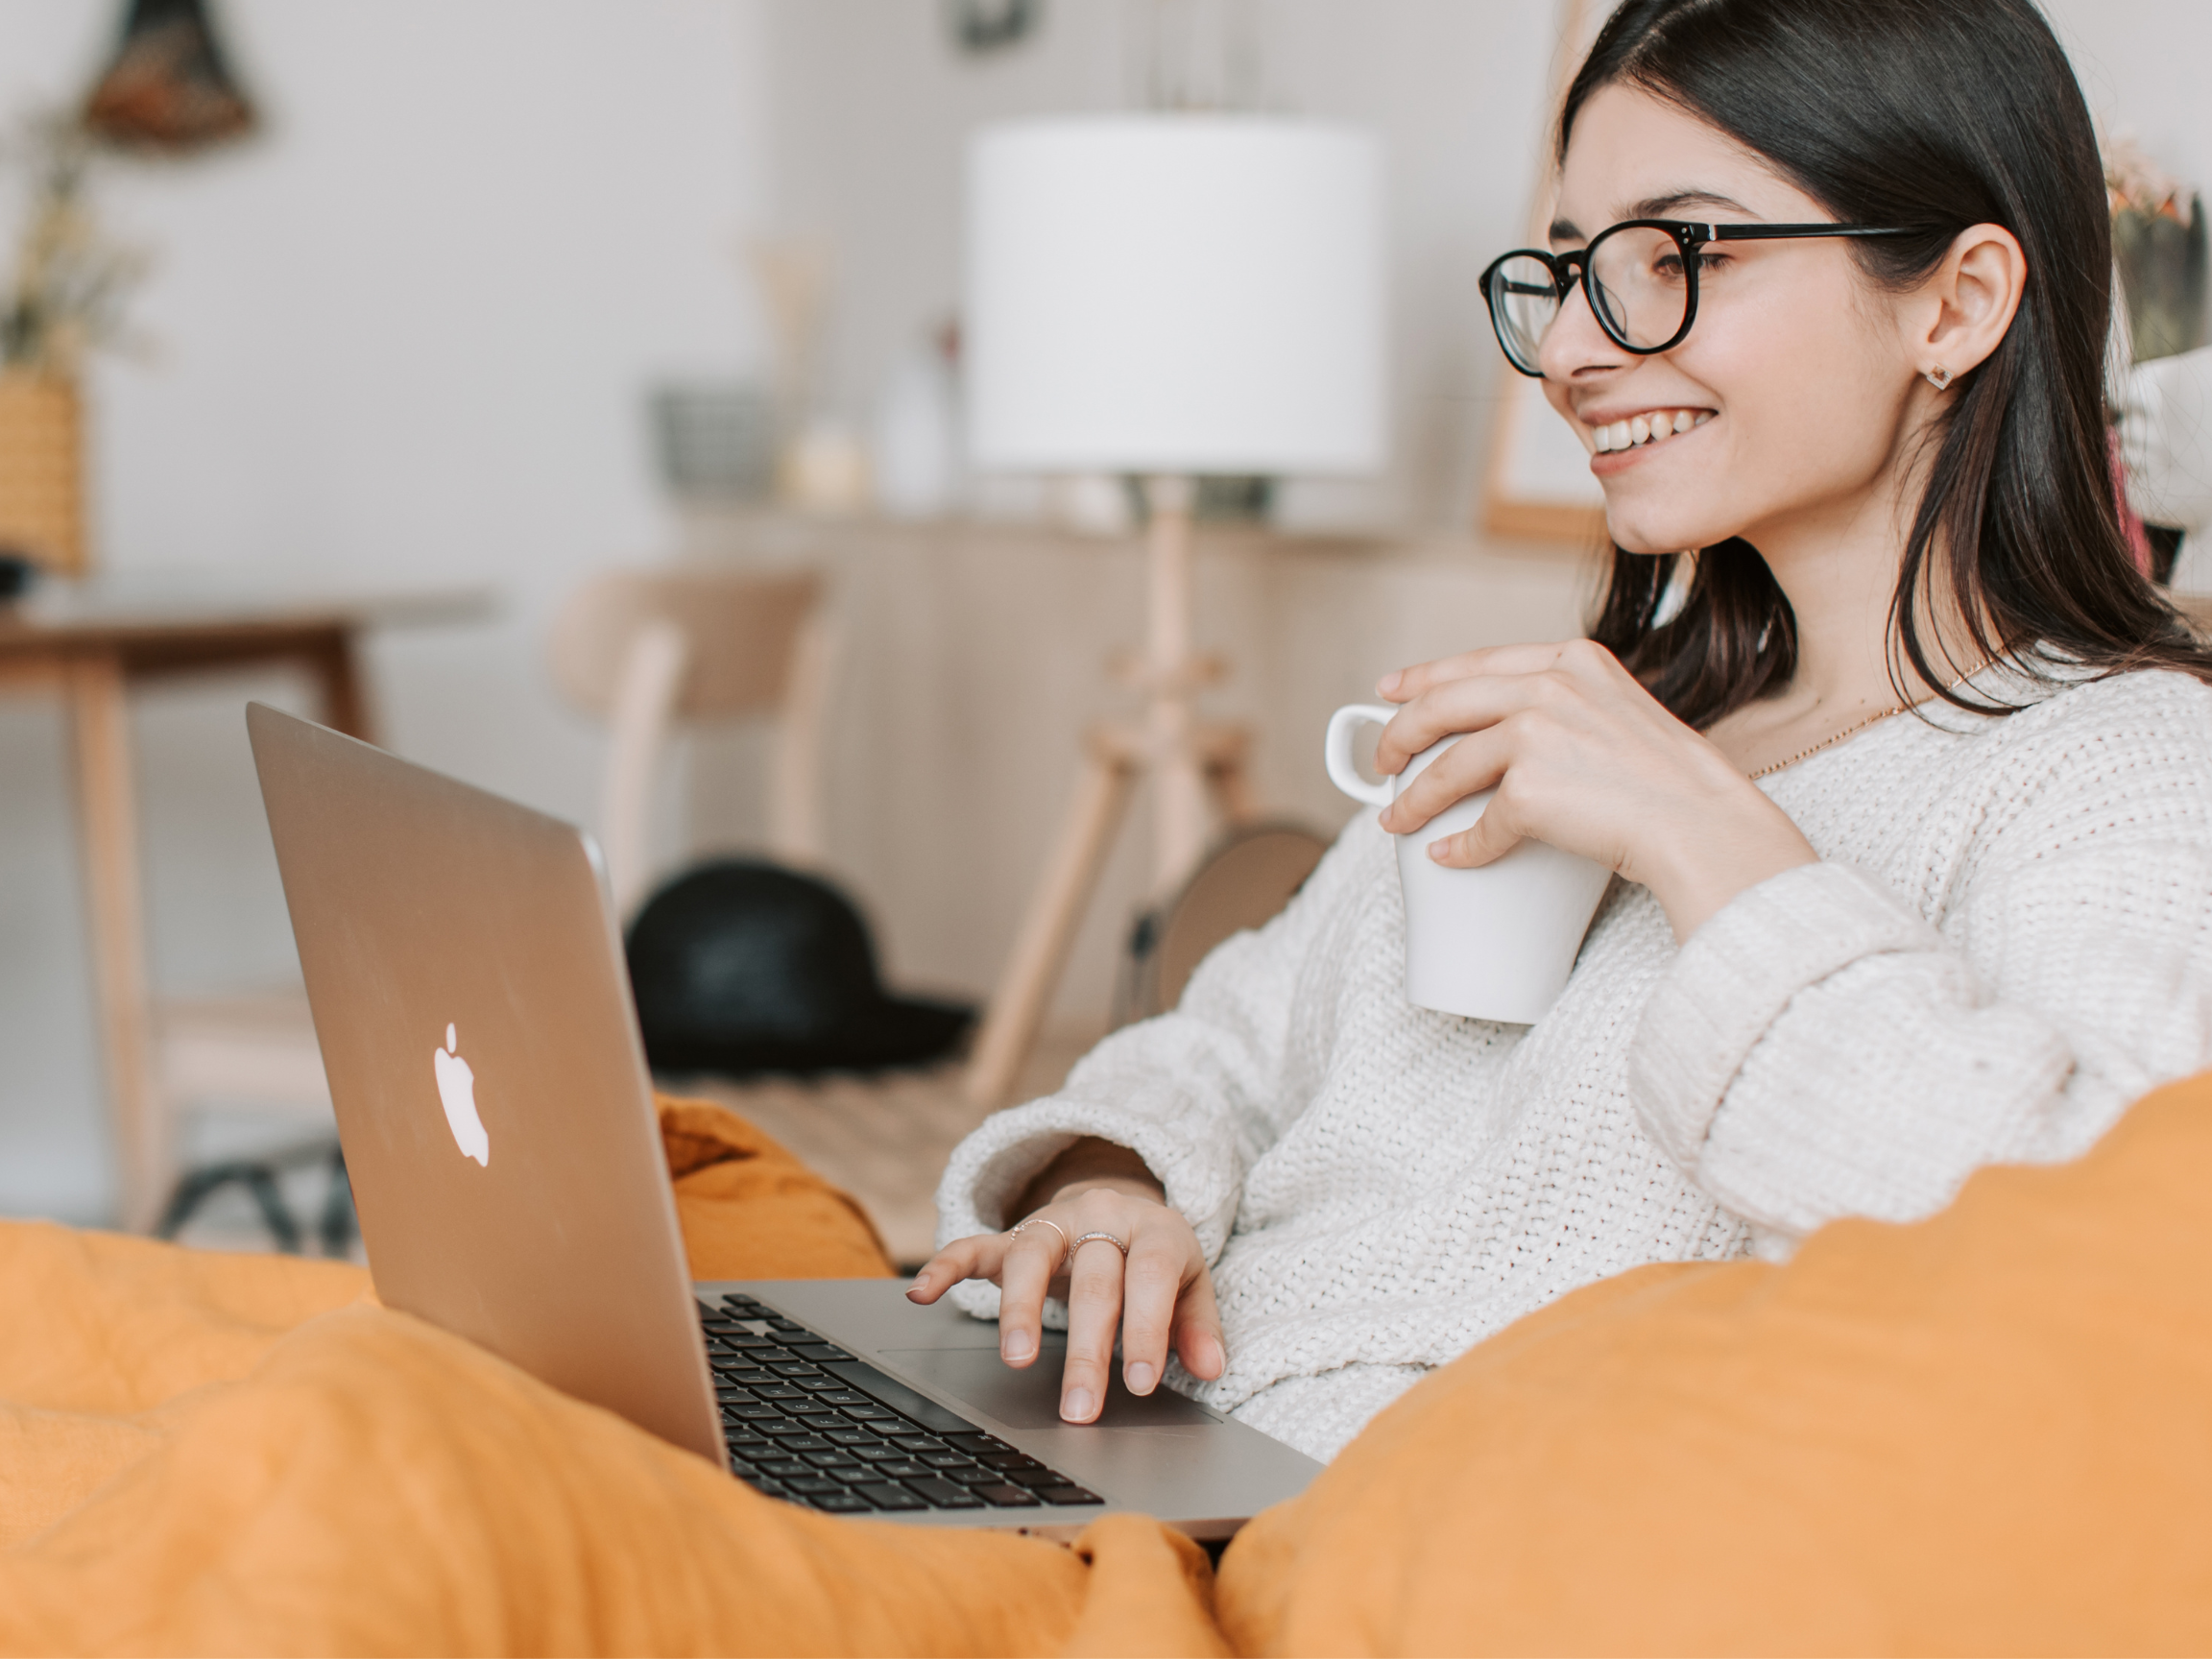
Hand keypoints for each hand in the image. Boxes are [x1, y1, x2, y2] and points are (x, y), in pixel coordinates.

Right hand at [906, 1165, 1225, 1424]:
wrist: (1121, 1206)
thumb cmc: (1157, 1260)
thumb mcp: (1192, 1284)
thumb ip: (1199, 1326)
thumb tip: (1212, 1368)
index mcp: (1155, 1230)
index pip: (1150, 1277)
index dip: (1147, 1329)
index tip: (1140, 1384)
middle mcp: (1102, 1217)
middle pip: (1093, 1278)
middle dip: (1087, 1348)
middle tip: (1080, 1407)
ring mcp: (1053, 1222)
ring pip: (1032, 1255)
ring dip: (1021, 1308)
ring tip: (1018, 1360)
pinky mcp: (1012, 1234)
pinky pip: (974, 1244)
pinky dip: (945, 1266)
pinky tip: (922, 1295)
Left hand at [1372, 638, 1815, 940]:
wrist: (1706, 825)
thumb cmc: (1674, 784)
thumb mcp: (1622, 713)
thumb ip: (1570, 706)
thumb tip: (1510, 733)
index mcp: (1573, 659)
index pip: (1478, 661)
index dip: (1425, 676)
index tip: (1390, 690)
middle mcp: (1550, 684)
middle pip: (1444, 703)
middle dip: (1399, 734)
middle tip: (1381, 760)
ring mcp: (1537, 732)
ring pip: (1448, 766)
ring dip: (1413, 798)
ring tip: (1396, 819)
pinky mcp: (1530, 787)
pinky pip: (1479, 824)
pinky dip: (1460, 846)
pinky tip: (1450, 855)